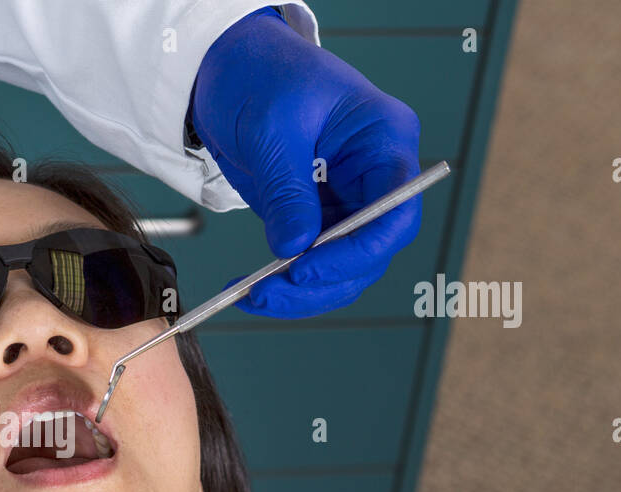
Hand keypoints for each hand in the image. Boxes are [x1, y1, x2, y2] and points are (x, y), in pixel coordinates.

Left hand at [190, 6, 421, 316]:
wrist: (226, 66)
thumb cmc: (260, 74)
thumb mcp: (272, 129)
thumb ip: (288, 191)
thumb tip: (295, 248)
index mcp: (383, 140)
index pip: (394, 212)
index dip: (358, 251)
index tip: (307, 270)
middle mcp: (373, 175)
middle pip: (369, 251)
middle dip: (321, 281)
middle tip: (268, 292)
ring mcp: (344, 198)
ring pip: (341, 267)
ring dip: (300, 292)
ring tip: (252, 297)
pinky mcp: (313, 214)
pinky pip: (311, 260)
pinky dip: (283, 280)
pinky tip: (249, 289)